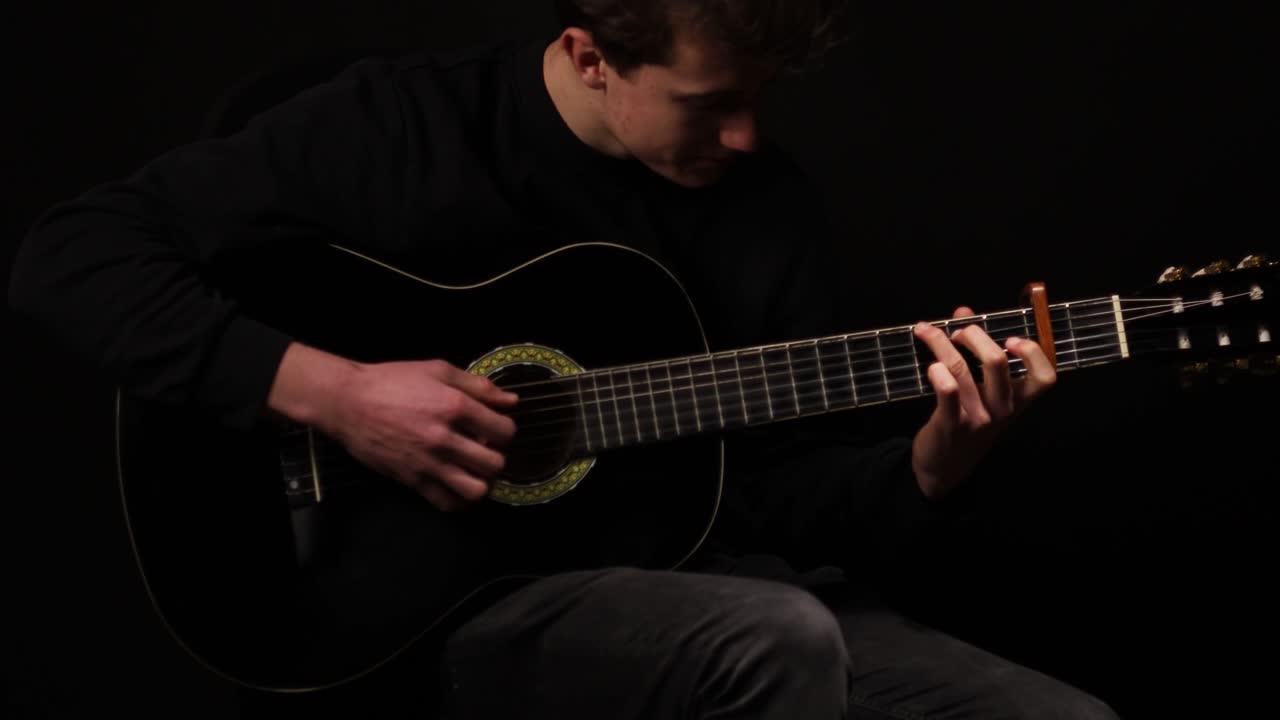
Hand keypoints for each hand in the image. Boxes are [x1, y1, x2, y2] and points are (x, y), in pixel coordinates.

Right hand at [325, 359, 518, 511]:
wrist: (349, 402)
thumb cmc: (393, 381)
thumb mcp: (438, 370)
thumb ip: (478, 386)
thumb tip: (512, 401)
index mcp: (455, 407)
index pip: (505, 431)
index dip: (505, 430)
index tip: (494, 428)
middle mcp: (445, 439)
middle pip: (495, 464)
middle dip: (496, 456)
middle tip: (484, 449)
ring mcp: (428, 463)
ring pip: (476, 490)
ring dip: (482, 482)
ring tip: (473, 470)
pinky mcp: (412, 480)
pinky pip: (448, 503)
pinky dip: (459, 500)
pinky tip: (456, 484)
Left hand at [910, 306, 1056, 498]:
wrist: (945, 466)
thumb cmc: (967, 419)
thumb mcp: (981, 390)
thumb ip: (975, 349)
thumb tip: (963, 311)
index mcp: (1018, 400)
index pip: (1046, 377)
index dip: (1033, 353)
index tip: (1011, 338)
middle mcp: (1003, 409)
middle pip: (996, 361)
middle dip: (974, 334)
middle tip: (958, 331)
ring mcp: (978, 418)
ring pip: (961, 369)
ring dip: (940, 343)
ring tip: (927, 332)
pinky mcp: (952, 425)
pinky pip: (947, 392)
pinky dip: (938, 372)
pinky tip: (931, 365)